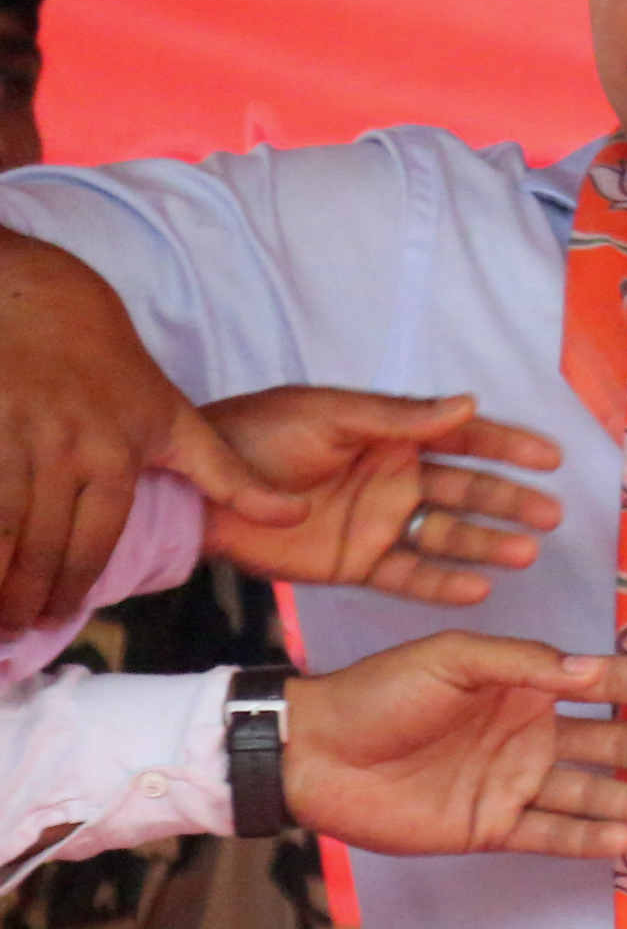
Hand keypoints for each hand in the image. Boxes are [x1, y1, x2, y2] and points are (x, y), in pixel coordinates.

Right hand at [0, 233, 302, 635]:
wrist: (35, 299)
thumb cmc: (106, 363)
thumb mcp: (174, 416)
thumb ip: (228, 475)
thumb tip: (295, 517)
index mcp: (117, 456)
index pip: (96, 543)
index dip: (73, 587)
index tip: (57, 616)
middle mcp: (65, 453)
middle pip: (44, 548)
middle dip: (27, 598)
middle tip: (14, 629)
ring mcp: (13, 441)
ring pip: (2, 531)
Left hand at [197, 388, 565, 605]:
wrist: (197, 493)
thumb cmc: (258, 436)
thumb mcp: (331, 416)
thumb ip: (401, 418)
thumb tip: (470, 404)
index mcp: (390, 435)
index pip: (462, 439)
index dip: (507, 447)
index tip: (550, 459)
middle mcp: (394, 478)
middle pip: (466, 491)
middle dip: (509, 501)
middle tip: (551, 517)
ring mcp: (378, 523)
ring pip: (447, 535)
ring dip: (487, 544)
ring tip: (526, 555)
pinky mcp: (356, 563)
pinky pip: (408, 575)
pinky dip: (442, 584)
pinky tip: (478, 590)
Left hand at [283, 636, 626, 860]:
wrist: (313, 752)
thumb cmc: (381, 691)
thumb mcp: (454, 659)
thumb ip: (526, 664)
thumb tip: (595, 671)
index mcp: (528, 684)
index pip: (609, 685)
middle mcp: (532, 734)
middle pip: (615, 743)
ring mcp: (514, 783)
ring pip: (591, 792)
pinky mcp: (490, 827)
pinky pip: (549, 833)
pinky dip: (586, 838)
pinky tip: (625, 839)